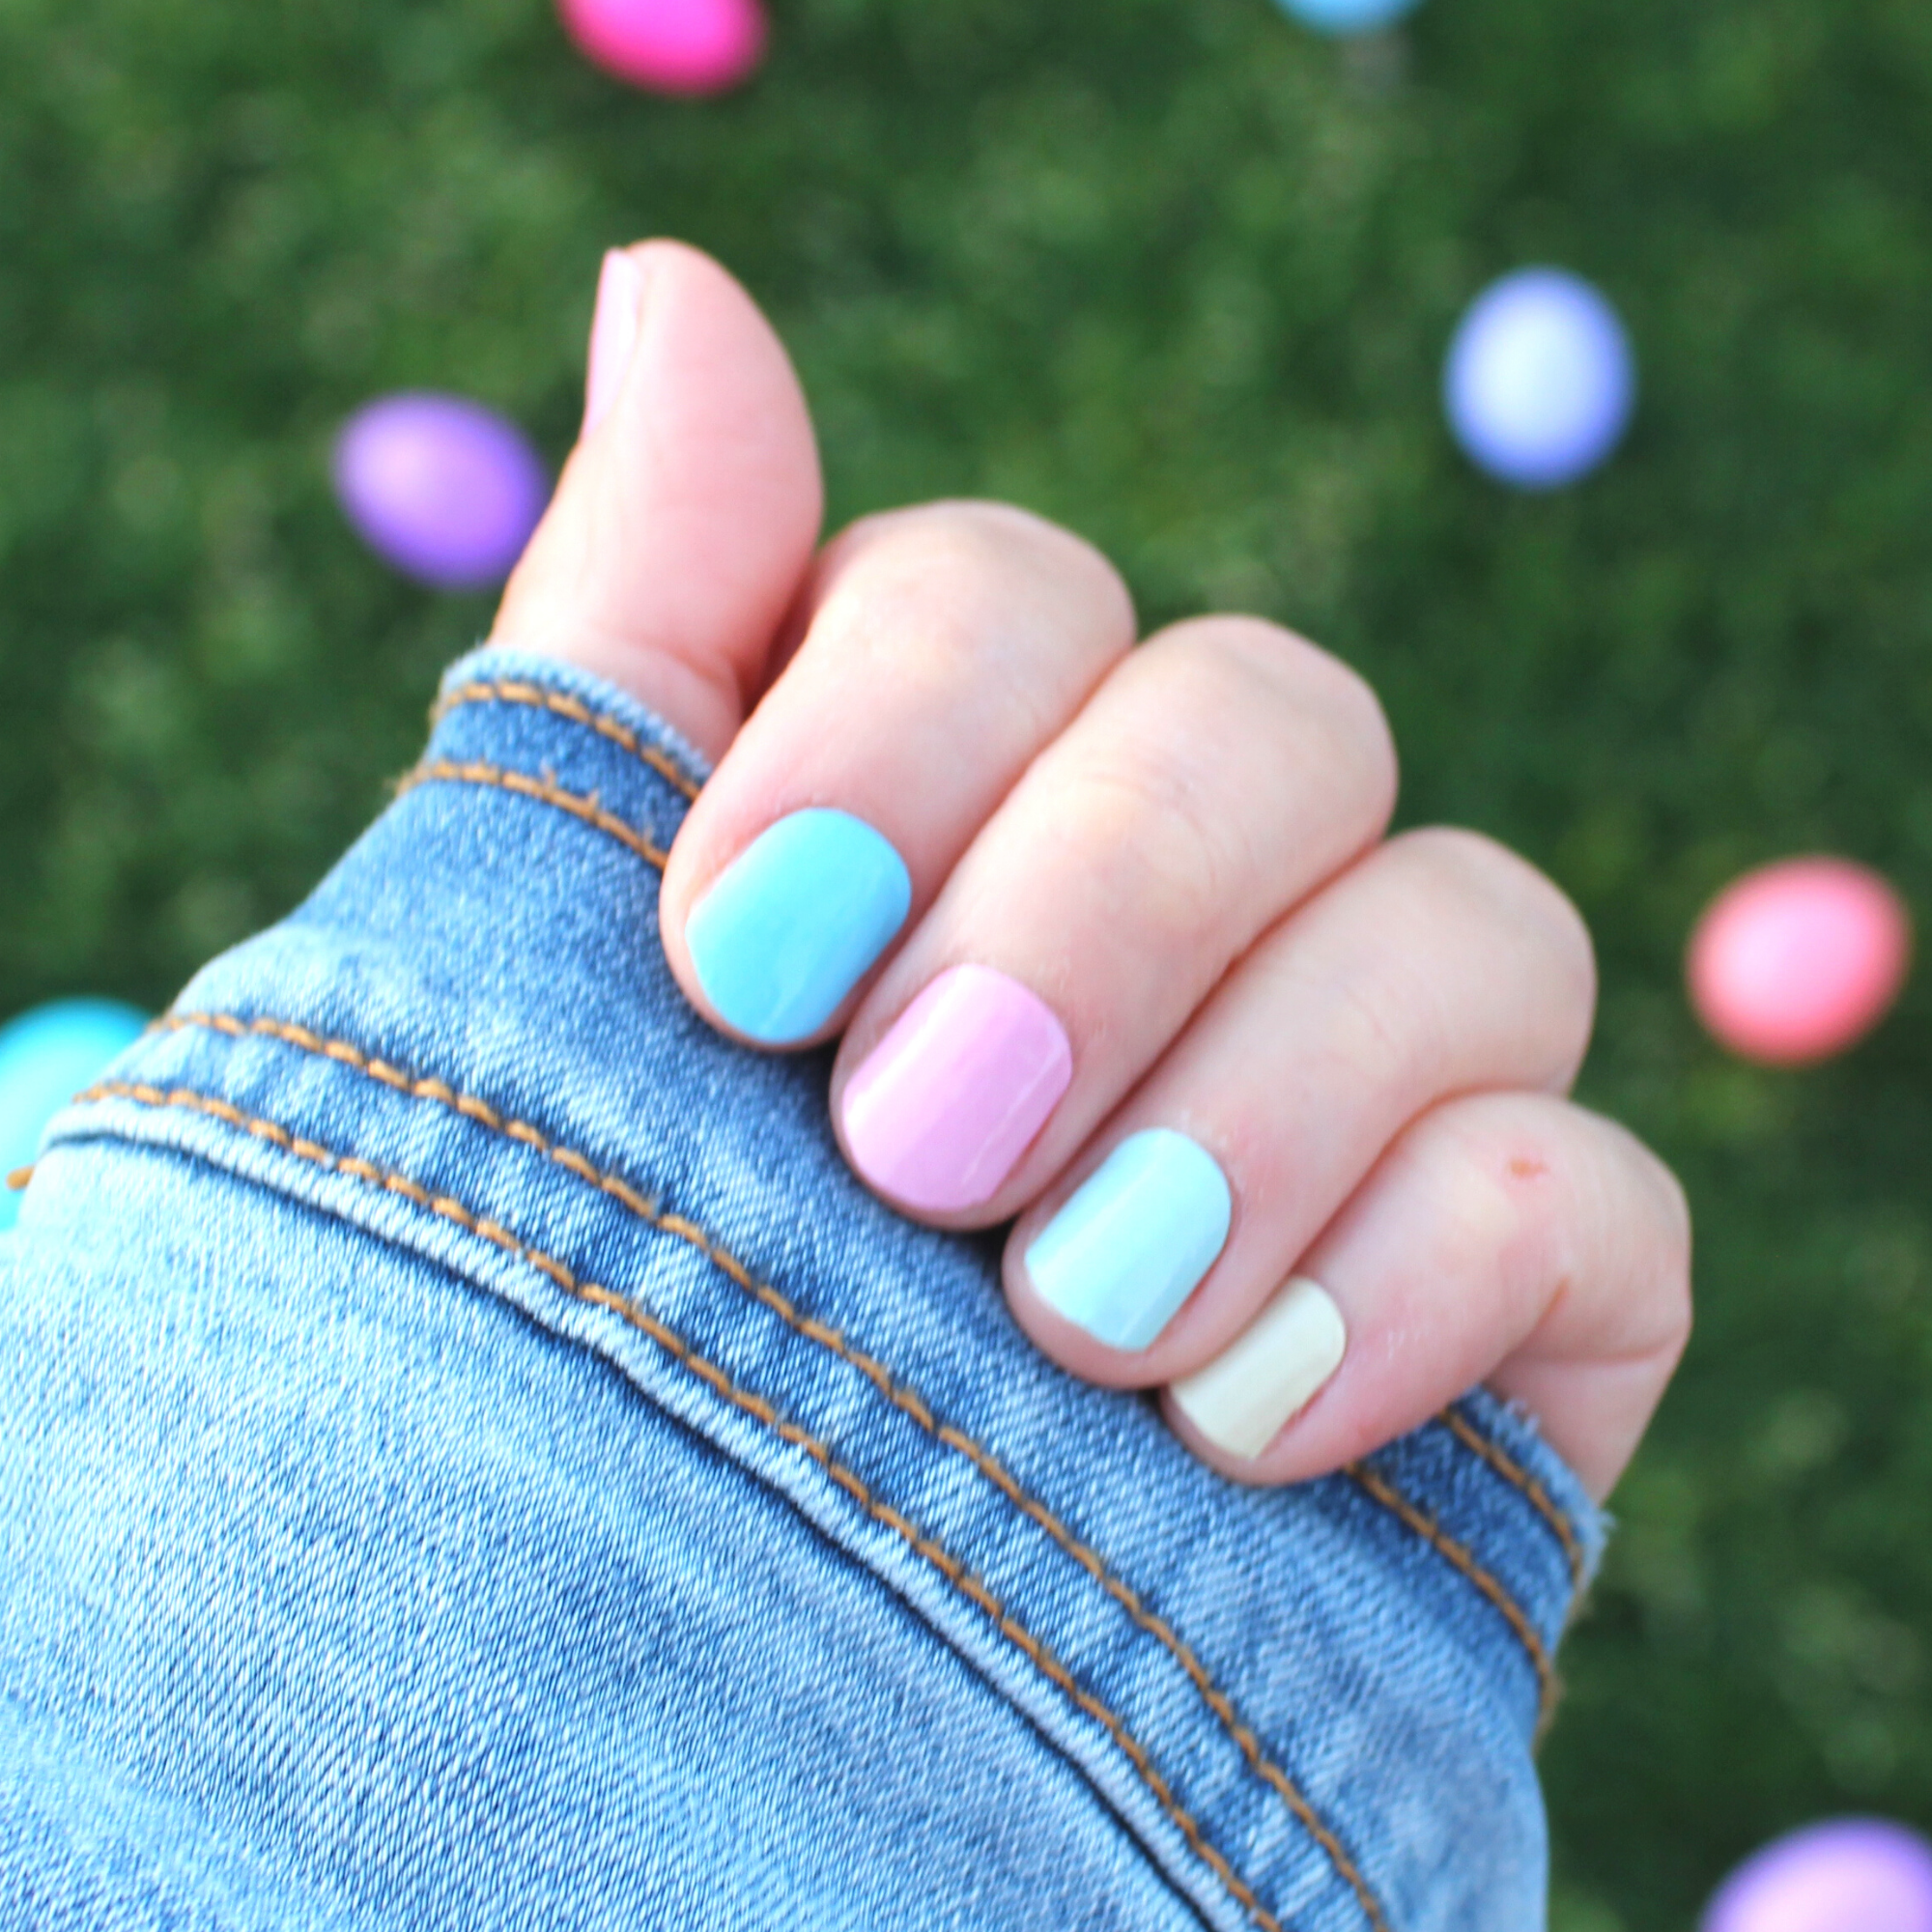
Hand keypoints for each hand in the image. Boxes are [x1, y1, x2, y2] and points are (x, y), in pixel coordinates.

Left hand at [493, 240, 1690, 1500]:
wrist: (744, 1710)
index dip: (893, 724)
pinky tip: (1235, 1428)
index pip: (1012, 595)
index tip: (729, 959)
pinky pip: (1589, 1193)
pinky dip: (1425, 1279)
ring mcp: (1377, 1082)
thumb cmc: (646, 1314)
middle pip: (1276, 718)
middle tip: (912, 1144)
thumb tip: (670, 279)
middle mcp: (1193, 896)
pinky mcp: (1516, 1283)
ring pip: (1473, 920)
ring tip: (1068, 1324)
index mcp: (969, 792)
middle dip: (1100, 908)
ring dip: (1265, 1102)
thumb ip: (641, 637)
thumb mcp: (580, 974)